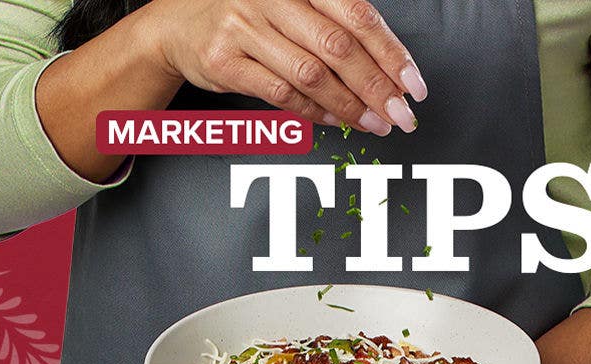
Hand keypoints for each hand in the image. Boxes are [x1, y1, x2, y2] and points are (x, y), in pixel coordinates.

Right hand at [140, 0, 427, 133]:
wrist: (176, 24)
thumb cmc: (249, 14)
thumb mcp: (293, 3)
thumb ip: (336, 25)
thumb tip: (390, 71)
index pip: (357, 15)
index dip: (390, 52)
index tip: (414, 84)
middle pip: (338, 47)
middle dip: (377, 87)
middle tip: (402, 114)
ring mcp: (244, 27)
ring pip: (310, 74)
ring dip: (350, 106)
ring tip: (375, 124)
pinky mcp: (224, 60)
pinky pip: (280, 94)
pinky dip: (314, 112)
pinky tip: (336, 121)